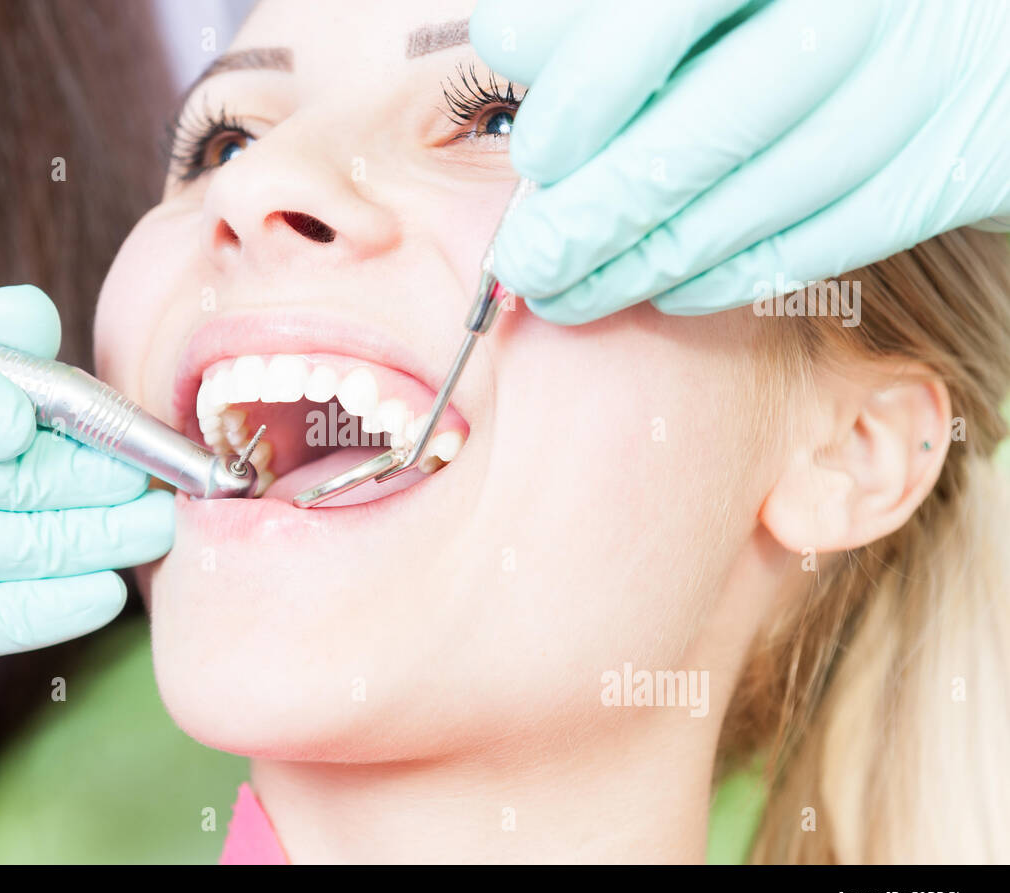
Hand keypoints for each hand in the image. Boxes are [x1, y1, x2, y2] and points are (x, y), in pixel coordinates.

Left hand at [471, 0, 1009, 321]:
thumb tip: (502, 41)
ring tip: (569, 294)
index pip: (668, 7)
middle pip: (709, 126)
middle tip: (526, 263)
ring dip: (648, 261)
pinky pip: (828, 240)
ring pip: (763, 197)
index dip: (589, 91)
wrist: (961, 30)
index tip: (534, 159)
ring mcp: (915, 84)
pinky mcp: (951, 166)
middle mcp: (857, 7)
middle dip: (600, 212)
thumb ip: (597, 10)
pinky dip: (731, 275)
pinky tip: (664, 291)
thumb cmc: (782, 9)